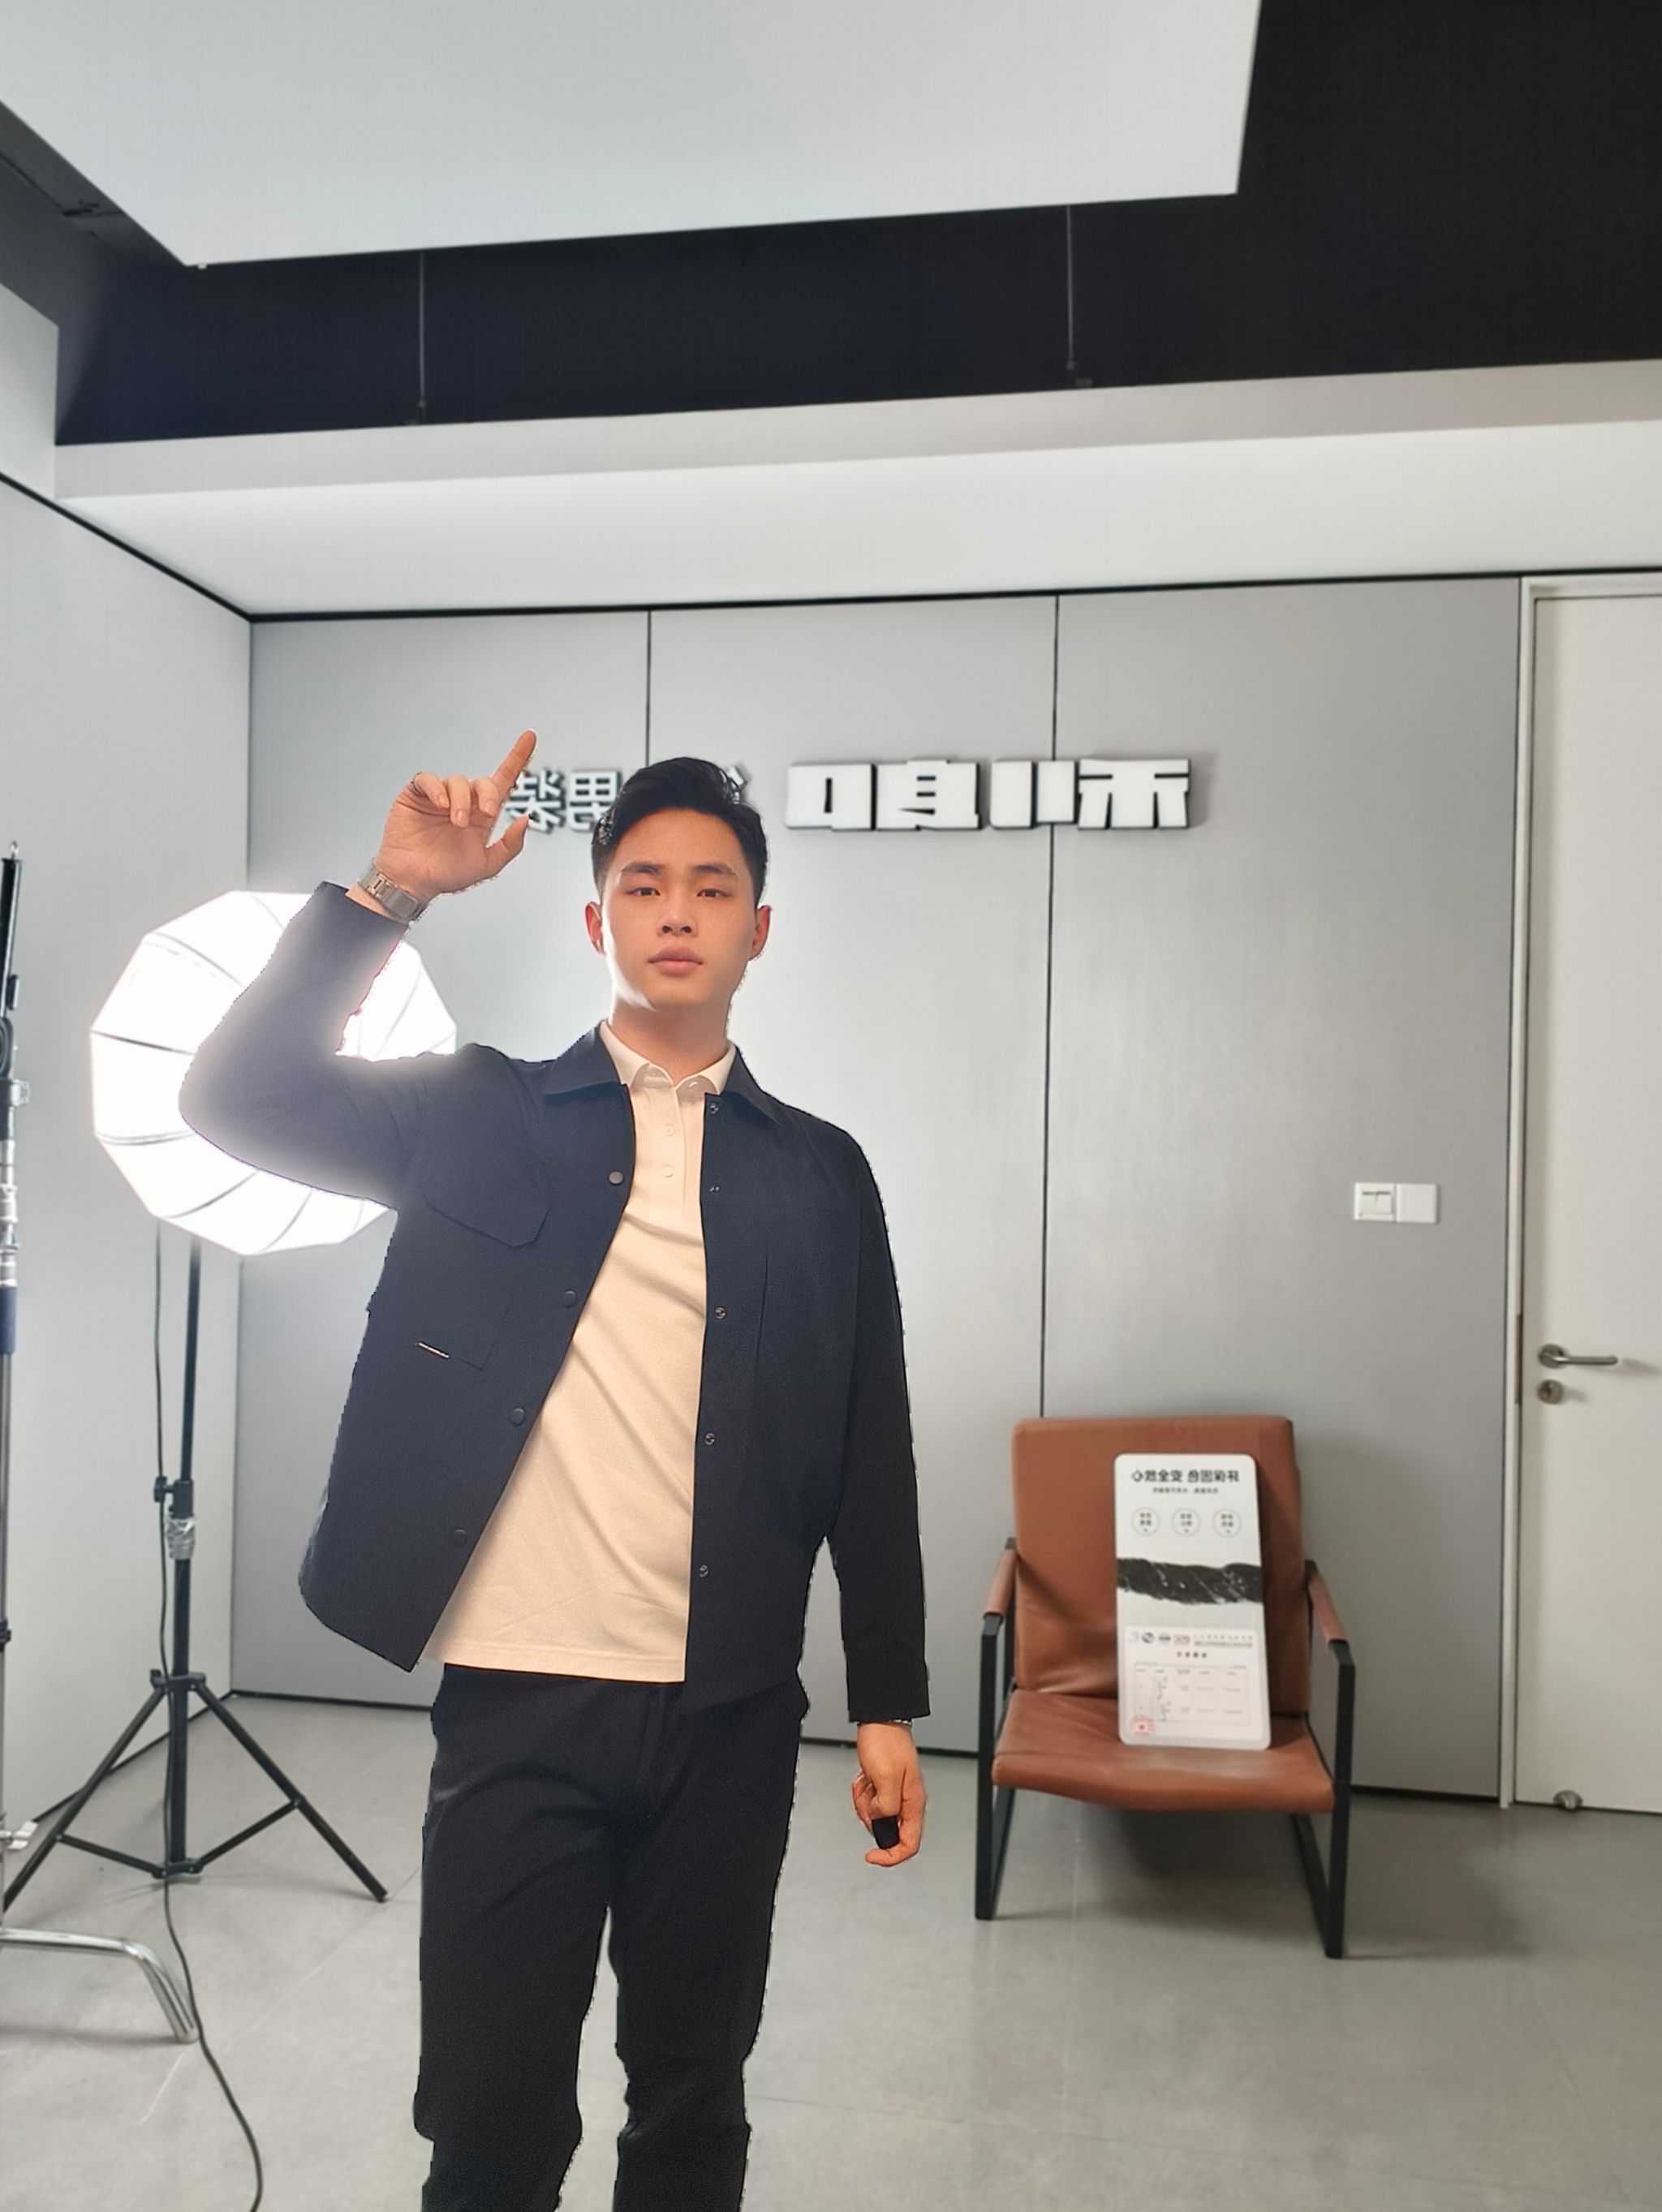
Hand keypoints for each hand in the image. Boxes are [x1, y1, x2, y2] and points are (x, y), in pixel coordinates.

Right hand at [369, 729, 536, 901]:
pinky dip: (436, 789)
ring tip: (456, 822)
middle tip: (485, 812)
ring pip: (458, 781)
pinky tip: (440, 805)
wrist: (411, 881)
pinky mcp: (417, 795)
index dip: (517, 759)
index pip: (503, 781)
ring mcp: (440, 797)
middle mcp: (463, 803)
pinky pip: (428, 780)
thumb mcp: (487, 865)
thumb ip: (510, 845)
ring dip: (461, 800)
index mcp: (482, 816)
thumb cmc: (445, 874)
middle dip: (488, 794)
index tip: (530, 737)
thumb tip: (525, 819)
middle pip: (483, 782)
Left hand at [851, 1723, 925, 1866]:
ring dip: (864, 1804)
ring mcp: (895, 1794)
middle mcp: (906, 1801)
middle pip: (888, 1831)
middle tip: (866, 1801)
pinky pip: (869, 1803)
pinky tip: (864, 1778)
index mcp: (913, 1802)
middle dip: (871, 1820)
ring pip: (876, 1817)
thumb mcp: (886, 1777)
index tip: (872, 1856)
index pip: (909, 1845)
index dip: (891, 1856)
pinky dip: (862, 1794)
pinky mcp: (883, 1787)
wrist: (880, 1720)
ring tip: (865, 1784)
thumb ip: (886, 1807)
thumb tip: (880, 1822)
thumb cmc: (886, 1742)